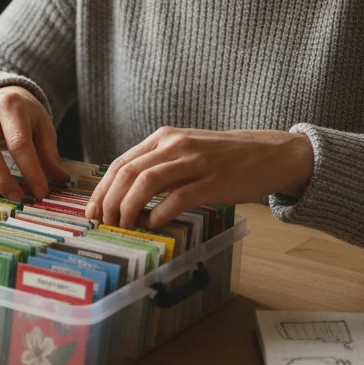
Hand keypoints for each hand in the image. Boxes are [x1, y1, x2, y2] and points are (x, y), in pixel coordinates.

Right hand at [0, 86, 68, 201]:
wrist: (0, 98)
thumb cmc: (24, 115)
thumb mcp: (43, 126)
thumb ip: (49, 153)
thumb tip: (61, 180)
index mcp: (11, 107)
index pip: (19, 143)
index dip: (30, 171)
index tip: (41, 191)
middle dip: (3, 180)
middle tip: (18, 198)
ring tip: (1, 196)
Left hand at [84, 127, 313, 229]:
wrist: (270, 154)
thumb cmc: (225, 158)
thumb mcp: (186, 151)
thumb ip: (159, 165)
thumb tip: (126, 195)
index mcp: (164, 137)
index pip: (121, 163)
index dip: (102, 189)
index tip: (92, 211)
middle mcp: (175, 145)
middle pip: (128, 172)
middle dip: (109, 201)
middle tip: (103, 223)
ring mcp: (195, 161)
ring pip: (146, 182)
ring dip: (128, 208)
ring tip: (124, 227)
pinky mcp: (213, 181)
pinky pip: (178, 197)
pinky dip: (159, 213)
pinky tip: (153, 225)